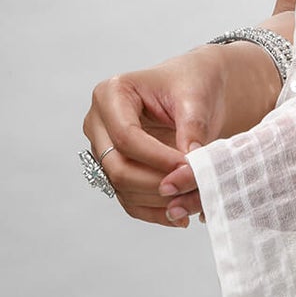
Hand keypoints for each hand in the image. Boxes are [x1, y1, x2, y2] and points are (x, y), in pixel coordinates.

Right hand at [82, 41, 278, 227]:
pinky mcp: (115, 170)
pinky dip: (154, 211)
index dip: (157, 158)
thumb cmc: (193, 82)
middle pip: (116, 166)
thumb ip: (192, 130)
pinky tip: (181, 214)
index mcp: (111, 93)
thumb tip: (189, 168)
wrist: (196, 87)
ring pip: (121, 188)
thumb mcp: (196, 97)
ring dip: (158, 200)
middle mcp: (98, 123)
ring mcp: (103, 149)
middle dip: (156, 182)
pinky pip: (128, 200)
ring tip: (193, 199)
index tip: (189, 167)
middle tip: (191, 187)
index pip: (125, 137)